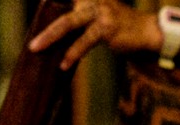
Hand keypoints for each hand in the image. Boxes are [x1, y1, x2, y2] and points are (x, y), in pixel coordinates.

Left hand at [28, 0, 154, 70]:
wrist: (148, 31)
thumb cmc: (123, 27)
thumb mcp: (100, 16)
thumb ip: (81, 19)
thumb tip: (58, 33)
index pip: (63, 1)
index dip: (49, 4)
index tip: (38, 28)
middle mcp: (93, 0)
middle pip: (62, 13)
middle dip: (44, 28)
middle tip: (31, 43)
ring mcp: (100, 12)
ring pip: (68, 24)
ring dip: (50, 37)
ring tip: (36, 48)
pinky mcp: (106, 28)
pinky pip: (84, 41)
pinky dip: (73, 53)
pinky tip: (64, 64)